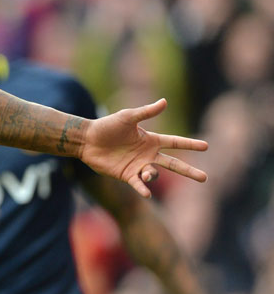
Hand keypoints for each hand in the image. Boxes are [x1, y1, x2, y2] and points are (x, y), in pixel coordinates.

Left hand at [80, 99, 207, 197]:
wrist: (87, 139)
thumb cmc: (106, 126)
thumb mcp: (127, 117)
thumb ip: (146, 112)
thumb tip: (165, 101)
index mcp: (150, 140)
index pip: (175, 142)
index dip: (190, 144)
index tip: (206, 146)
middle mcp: (147, 154)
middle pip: (173, 164)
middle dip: (188, 171)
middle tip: (205, 178)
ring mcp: (138, 166)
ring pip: (154, 174)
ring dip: (152, 175)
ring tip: (146, 172)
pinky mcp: (126, 175)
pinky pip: (138, 184)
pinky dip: (143, 188)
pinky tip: (147, 192)